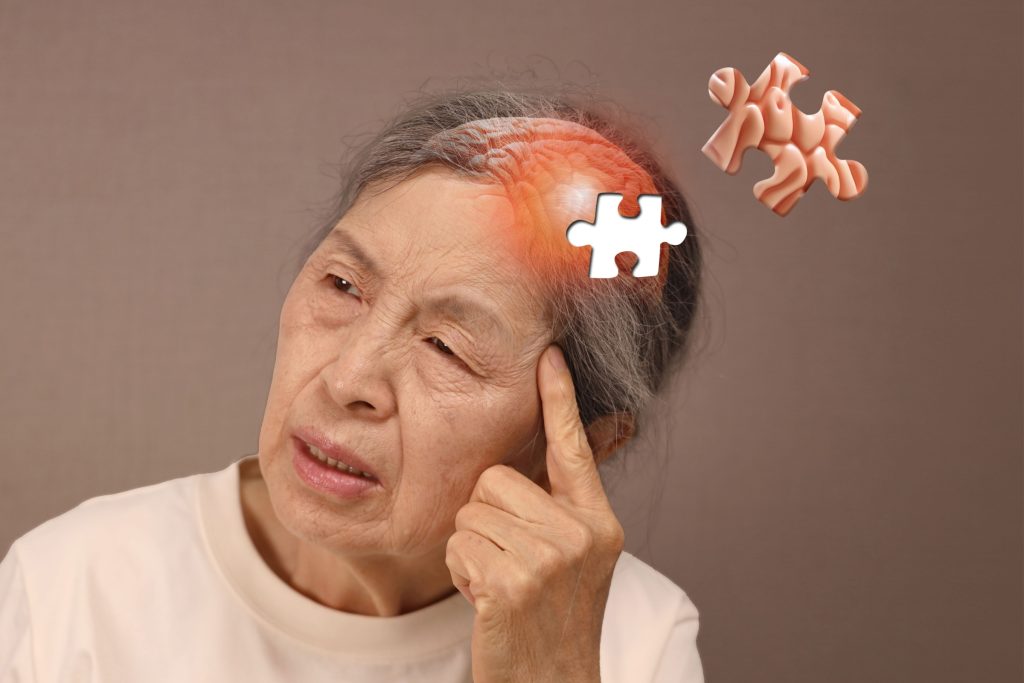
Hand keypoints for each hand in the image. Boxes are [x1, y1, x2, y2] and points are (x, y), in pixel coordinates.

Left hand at [445, 344, 625, 682]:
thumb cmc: (550, 623)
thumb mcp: (574, 561)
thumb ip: (559, 510)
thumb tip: (537, 461)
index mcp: (599, 523)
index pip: (574, 448)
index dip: (559, 399)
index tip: (549, 355)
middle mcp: (582, 534)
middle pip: (496, 479)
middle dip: (486, 517)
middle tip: (508, 564)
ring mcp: (550, 558)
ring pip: (471, 511)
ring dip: (471, 549)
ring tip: (500, 585)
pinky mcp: (513, 582)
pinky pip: (459, 544)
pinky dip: (461, 572)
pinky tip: (487, 600)